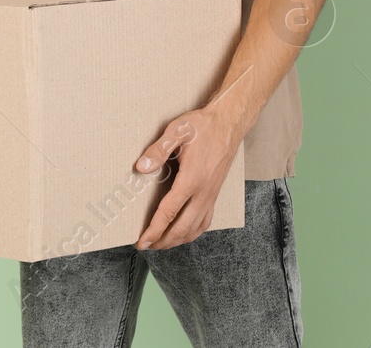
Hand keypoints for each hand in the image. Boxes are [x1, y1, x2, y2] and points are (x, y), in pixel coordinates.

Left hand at [133, 105, 241, 250]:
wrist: (229, 124)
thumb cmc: (201, 126)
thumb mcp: (176, 132)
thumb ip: (158, 150)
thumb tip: (141, 167)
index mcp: (192, 180)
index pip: (169, 212)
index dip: (154, 230)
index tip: (141, 241)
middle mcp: (204, 193)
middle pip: (182, 228)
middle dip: (162, 241)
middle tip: (144, 246)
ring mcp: (211, 195)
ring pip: (195, 229)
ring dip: (177, 240)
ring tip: (159, 244)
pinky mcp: (215, 194)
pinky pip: (204, 221)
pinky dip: (192, 233)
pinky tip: (182, 234)